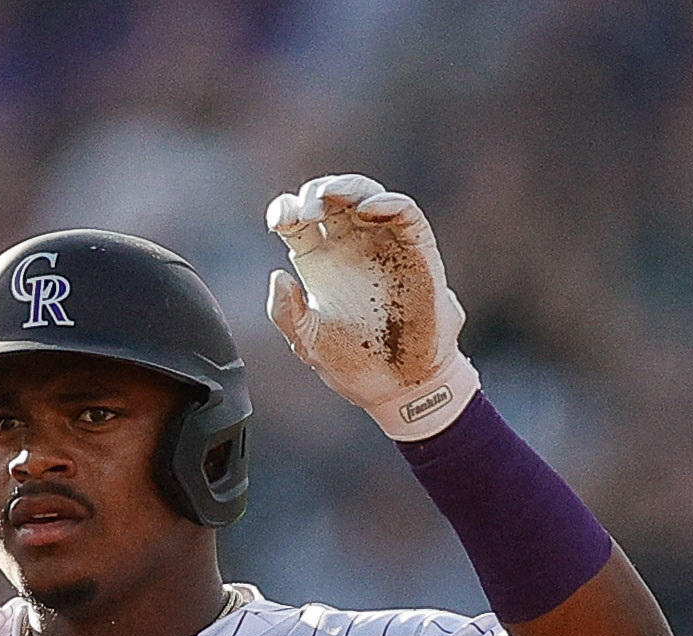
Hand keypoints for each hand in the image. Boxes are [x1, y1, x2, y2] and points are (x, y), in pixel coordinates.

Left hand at [263, 173, 474, 438]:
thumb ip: (287, 312)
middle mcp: (350, 247)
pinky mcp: (415, 251)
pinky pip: (405, 214)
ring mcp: (383, 245)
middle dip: (316, 194)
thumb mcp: (309, 342)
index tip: (277, 221)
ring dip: (349, 189)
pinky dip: (389, 203)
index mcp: (319, 261)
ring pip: (366, 196)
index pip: (298, 220)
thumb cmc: (354, 365)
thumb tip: (277, 276)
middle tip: (306, 210)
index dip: (284, 209)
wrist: (399, 388)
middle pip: (331, 200)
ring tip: (333, 198)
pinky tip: (368, 209)